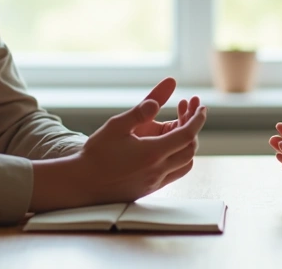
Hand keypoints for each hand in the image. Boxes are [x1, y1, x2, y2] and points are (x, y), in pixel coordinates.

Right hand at [75, 86, 207, 204]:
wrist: (81, 184)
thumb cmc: (96, 153)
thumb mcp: (117, 125)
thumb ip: (141, 110)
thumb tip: (164, 92)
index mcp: (152, 154)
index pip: (187, 135)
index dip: (197, 119)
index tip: (201, 106)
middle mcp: (158, 171)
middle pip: (190, 149)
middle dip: (192, 127)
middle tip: (185, 108)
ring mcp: (155, 183)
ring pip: (185, 163)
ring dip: (186, 144)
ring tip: (174, 124)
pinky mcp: (150, 189)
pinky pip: (174, 173)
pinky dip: (177, 157)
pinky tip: (164, 143)